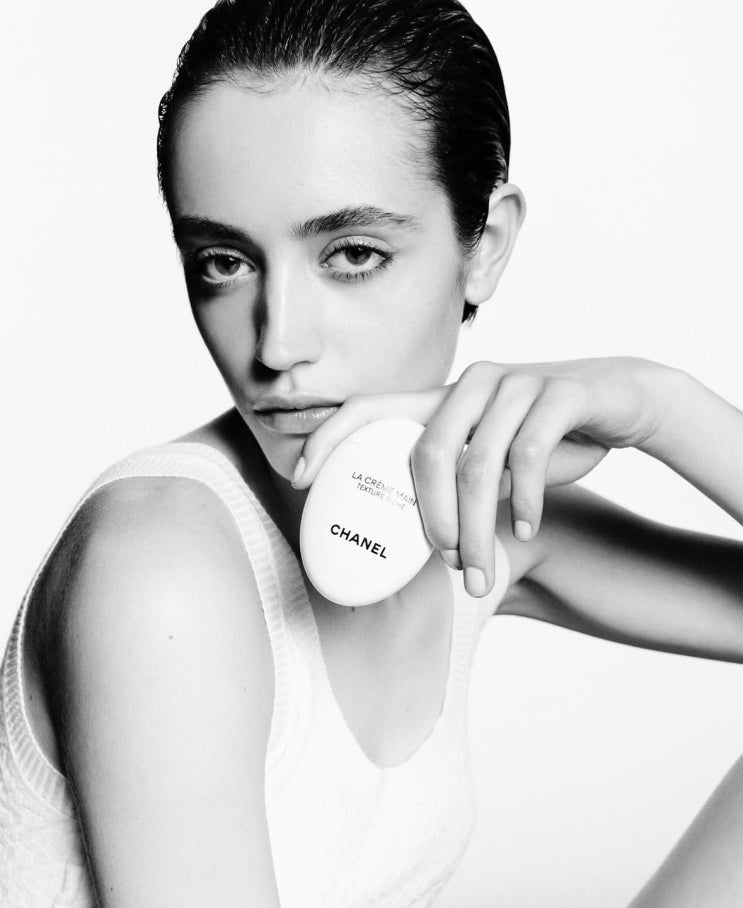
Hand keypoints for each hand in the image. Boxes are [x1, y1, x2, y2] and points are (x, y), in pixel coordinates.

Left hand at [291, 356, 669, 596]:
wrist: (622, 399)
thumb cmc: (545, 435)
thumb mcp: (492, 455)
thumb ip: (457, 482)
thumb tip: (420, 543)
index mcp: (444, 398)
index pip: (370, 408)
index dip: (328, 437)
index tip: (299, 478)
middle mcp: (473, 384)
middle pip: (429, 452)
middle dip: (429, 517)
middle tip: (440, 559)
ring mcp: (517, 384)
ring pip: (480, 464)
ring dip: (478, 527)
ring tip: (480, 567)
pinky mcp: (562, 393)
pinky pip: (530, 455)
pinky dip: (525, 500)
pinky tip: (526, 527)